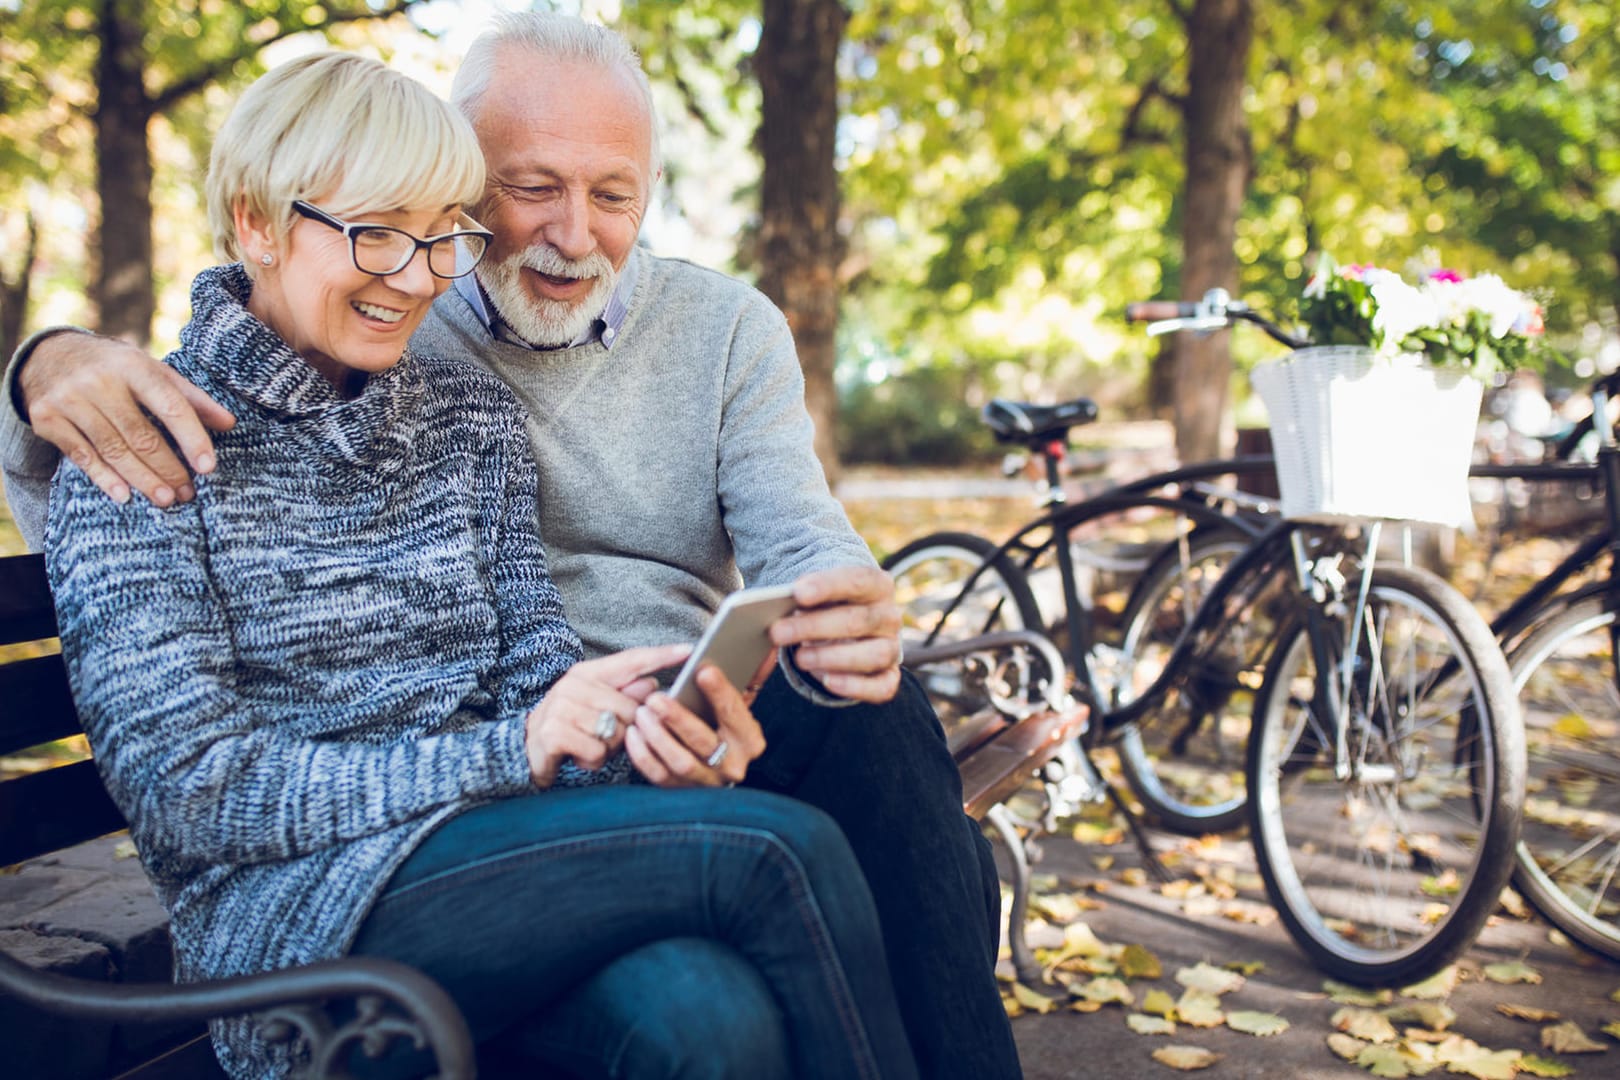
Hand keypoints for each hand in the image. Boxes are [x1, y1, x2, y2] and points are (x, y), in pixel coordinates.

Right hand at [20, 330, 235, 506]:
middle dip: (168, 468)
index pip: (170, 405)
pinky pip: (82, 455)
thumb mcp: (152, 371)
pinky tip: (125, 495)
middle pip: (141, 435)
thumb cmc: (116, 367)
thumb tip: (229, 424)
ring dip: (143, 479)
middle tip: (187, 493)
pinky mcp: (46, 418)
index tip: (208, 467)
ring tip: (166, 499)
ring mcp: (69, 399)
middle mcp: (99, 381)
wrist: (50, 354)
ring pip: (113, 450)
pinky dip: (104, 478)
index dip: (191, 438)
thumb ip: (190, 397)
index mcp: (133, 365)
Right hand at [523, 644, 690, 787]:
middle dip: (627, 730)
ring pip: (615, 732)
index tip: (690, 650)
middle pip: (630, 708)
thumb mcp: (599, 709)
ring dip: (609, 748)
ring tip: (590, 744)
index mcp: (588, 672)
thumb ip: (626, 695)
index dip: (661, 656)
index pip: (631, 660)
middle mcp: (573, 684)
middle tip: (606, 735)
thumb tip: (651, 683)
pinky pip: (597, 750)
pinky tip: (580, 756)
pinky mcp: (555, 732)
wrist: (527, 751)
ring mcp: (562, 707)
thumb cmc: (573, 728)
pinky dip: (593, 760)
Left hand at [626, 664, 764, 787]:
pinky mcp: (680, 789)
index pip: (735, 714)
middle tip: (656, 698)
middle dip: (679, 718)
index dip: (720, 692)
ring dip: (658, 737)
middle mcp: (732, 764)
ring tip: (642, 713)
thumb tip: (768, 647)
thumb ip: (752, 674)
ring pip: (680, 762)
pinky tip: (633, 734)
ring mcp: (705, 780)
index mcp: (750, 740)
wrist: (717, 764)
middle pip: (704, 742)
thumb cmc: (725, 726)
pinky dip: (643, 755)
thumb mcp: (741, 702)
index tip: (703, 671)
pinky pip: (659, 776)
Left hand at [769, 565, 902, 703]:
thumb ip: (800, 597)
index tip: (797, 592)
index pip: (859, 580)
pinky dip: (856, 687)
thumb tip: (770, 608)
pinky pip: (882, 686)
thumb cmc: (824, 608)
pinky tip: (828, 682)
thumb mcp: (815, 596)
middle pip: (859, 620)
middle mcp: (889, 616)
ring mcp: (892, 648)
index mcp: (877, 585)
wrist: (842, 629)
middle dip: (815, 627)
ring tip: (799, 659)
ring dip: (833, 657)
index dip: (828, 586)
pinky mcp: (889, 677)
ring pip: (875, 654)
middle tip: (778, 632)